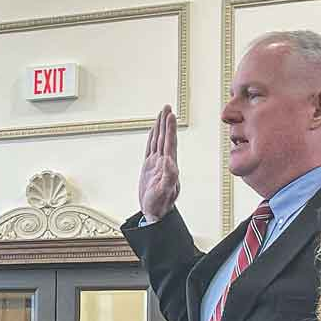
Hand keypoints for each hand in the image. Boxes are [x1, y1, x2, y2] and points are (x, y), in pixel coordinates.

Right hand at [138, 105, 179, 221]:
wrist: (155, 213)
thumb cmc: (160, 205)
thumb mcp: (164, 192)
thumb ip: (169, 178)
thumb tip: (170, 163)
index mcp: (169, 165)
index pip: (169, 142)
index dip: (169, 128)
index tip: (170, 115)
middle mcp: (164, 162)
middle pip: (164, 137)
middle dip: (165, 122)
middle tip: (167, 107)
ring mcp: (156, 164)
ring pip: (158, 141)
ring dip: (160, 127)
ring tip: (161, 113)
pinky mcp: (149, 168)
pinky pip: (150, 148)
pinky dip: (152, 138)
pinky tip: (152, 131)